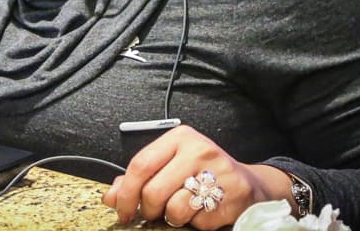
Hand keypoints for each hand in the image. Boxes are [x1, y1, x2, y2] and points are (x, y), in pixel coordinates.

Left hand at [102, 125, 287, 228]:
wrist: (248, 184)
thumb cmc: (201, 173)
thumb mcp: (171, 165)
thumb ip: (140, 178)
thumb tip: (110, 196)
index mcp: (180, 138)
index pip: (141, 165)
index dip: (126, 193)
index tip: (121, 210)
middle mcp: (199, 150)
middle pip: (154, 191)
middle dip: (147, 210)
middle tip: (151, 214)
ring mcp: (218, 173)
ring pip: (174, 210)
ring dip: (172, 218)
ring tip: (181, 210)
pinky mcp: (232, 197)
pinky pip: (198, 222)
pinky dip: (195, 224)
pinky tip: (203, 213)